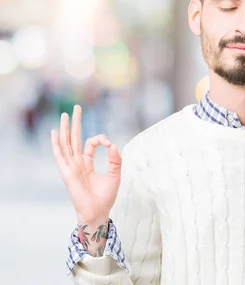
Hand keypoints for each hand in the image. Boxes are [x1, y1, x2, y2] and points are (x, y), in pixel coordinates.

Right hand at [50, 105, 121, 224]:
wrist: (98, 211)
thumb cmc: (106, 197)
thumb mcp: (115, 175)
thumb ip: (115, 160)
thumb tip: (113, 145)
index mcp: (87, 163)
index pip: (91, 144)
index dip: (100, 139)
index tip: (109, 143)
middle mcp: (77, 163)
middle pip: (75, 139)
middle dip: (76, 123)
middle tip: (76, 107)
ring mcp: (71, 167)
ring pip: (66, 143)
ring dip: (65, 129)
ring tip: (64, 115)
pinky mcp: (67, 172)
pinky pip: (60, 156)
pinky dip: (57, 144)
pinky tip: (54, 133)